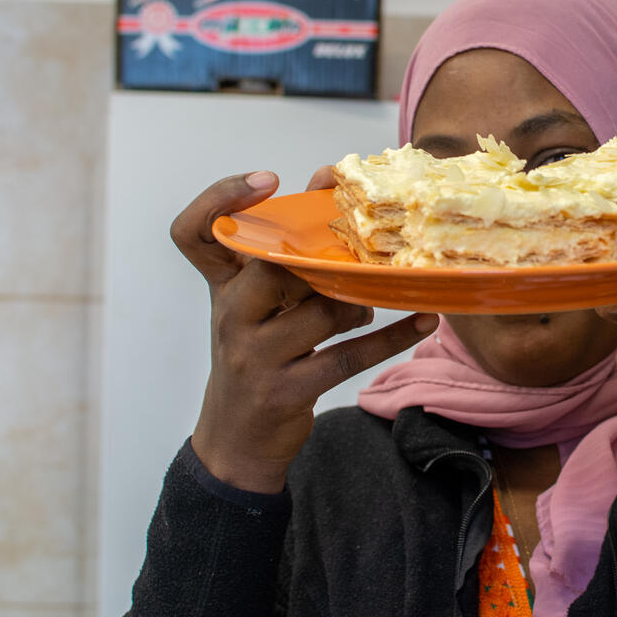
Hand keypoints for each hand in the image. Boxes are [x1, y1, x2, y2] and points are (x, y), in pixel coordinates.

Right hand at [171, 167, 437, 492]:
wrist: (235, 437)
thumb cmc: (255, 356)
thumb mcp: (255, 305)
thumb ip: (284, 258)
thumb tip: (332, 196)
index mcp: (220, 287)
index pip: (194, 231)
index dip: (220, 196)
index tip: (270, 179)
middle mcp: (230, 315)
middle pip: (275, 265)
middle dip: (323, 254)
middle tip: (359, 247)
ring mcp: (254, 355)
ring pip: (320, 309)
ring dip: (360, 299)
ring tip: (380, 294)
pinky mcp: (285, 390)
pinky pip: (348, 355)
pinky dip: (392, 337)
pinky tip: (423, 322)